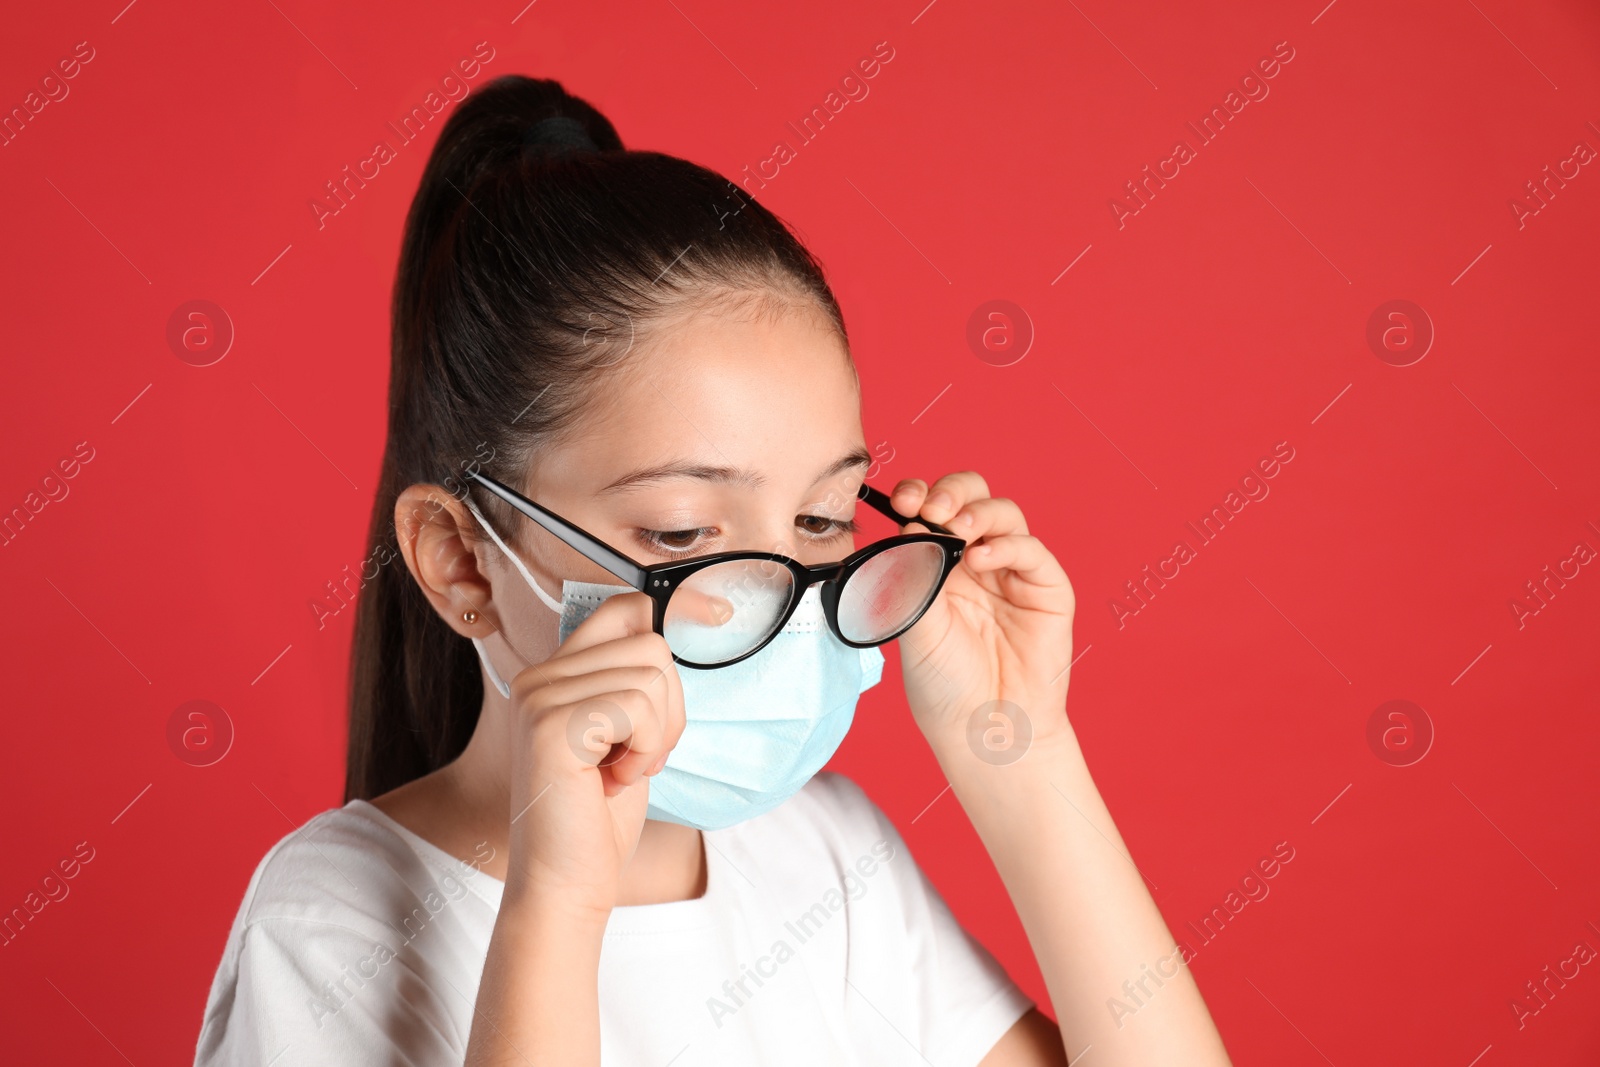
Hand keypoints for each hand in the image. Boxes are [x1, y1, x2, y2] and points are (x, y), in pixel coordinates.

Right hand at [500, 592, 684, 916]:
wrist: (565, 883)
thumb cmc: (599, 818)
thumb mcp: (625, 737)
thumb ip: (636, 686)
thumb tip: (683, 624)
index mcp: (555, 675)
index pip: (625, 608)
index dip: (675, 611)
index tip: (717, 618)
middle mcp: (539, 677)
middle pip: (650, 643)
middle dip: (670, 706)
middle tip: (642, 755)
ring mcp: (540, 697)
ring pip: (650, 674)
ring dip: (658, 733)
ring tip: (626, 770)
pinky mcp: (550, 723)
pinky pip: (637, 706)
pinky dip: (645, 749)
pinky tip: (615, 781)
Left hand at [890, 472, 1075, 750]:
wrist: (984, 730)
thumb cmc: (944, 684)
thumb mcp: (913, 624)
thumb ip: (911, 573)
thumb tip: (910, 523)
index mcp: (938, 564)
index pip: (931, 510)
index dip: (919, 496)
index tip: (902, 503)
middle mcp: (976, 561)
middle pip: (971, 497)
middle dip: (951, 491)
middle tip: (932, 507)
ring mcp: (1012, 573)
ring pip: (1003, 514)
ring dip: (977, 512)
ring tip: (956, 529)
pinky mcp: (1047, 589)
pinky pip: (1031, 550)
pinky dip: (1005, 545)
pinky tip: (981, 560)